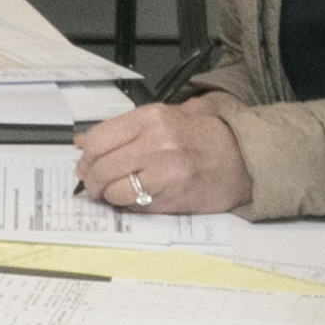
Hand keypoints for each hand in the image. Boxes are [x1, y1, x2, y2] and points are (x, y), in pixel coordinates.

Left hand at [72, 95, 248, 214]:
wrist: (241, 158)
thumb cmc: (203, 139)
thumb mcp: (163, 119)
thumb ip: (123, 129)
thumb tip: (83, 142)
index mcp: (151, 118)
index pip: (98, 139)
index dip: (86, 157)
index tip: (85, 163)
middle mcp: (157, 142)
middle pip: (101, 167)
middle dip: (91, 180)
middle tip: (94, 184)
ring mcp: (165, 171)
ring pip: (114, 190)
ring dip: (108, 196)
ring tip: (114, 192)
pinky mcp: (173, 196)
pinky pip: (134, 205)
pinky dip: (129, 205)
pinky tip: (137, 197)